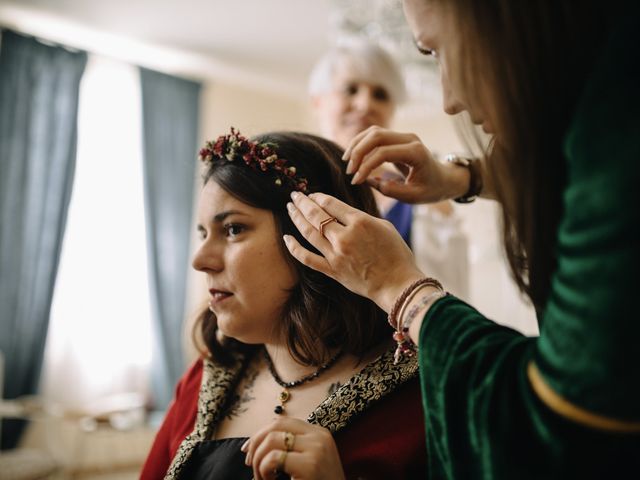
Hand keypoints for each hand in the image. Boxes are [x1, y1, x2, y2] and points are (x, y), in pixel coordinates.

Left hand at [242, 417, 344, 479]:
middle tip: (250, 464)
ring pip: (271, 440)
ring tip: (263, 478)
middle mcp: (319, 436)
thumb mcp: (307, 462)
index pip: (282, 422)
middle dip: (255, 444)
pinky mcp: (310, 465)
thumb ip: (290, 449)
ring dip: (258, 461)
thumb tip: (255, 443)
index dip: (260, 433)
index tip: (248, 450)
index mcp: (319, 433)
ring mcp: (316, 449)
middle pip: (275, 426)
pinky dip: (263, 470)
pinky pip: (274, 458)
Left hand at [284, 191, 423, 311]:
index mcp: (359, 222)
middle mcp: (344, 236)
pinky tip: (286, 238)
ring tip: (290, 208)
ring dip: (296, 218)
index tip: (312, 194)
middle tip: (294, 195)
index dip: (317, 197)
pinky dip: (294, 248)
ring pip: (308, 232)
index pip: (330, 203)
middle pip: (316, 214)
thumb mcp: (384, 226)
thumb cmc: (396, 254)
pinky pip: (307, 258)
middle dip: (302, 202)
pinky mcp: (332, 271)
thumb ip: (361, 217)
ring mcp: (336, 255)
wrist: (397, 283)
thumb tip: (344, 213)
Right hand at [343, 126, 466, 203]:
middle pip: (376, 136)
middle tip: (349, 171)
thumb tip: (372, 181)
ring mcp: (403, 136)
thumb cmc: (430, 189)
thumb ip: (393, 191)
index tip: (356, 181)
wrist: (444, 179)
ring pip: (373, 132)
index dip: (366, 166)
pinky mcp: (397, 138)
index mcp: (416, 153)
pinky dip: (361, 143)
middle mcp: (409, 139)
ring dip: (357, 145)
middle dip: (358, 152)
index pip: (384, 153)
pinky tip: (353, 157)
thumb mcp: (414, 196)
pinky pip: (375, 135)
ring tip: (348, 162)